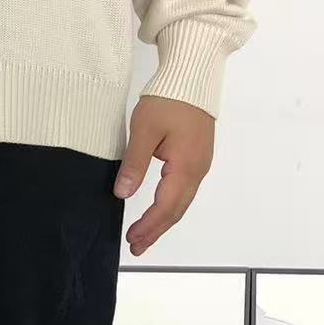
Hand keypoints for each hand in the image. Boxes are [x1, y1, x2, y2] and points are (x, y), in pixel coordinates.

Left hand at [114, 96, 213, 256]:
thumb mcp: (145, 130)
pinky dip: (170, 206)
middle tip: (136, 247)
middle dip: (156, 231)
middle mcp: (198, 170)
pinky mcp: (198, 158)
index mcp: (186, 166)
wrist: (193, 77)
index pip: (166, 206)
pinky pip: (185, 191)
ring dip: (163, 221)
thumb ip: (135, 163)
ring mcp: (201, 165)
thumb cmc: (168, 100)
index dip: (148, 226)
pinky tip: (159, 210)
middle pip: (177, 210)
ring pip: (182, 202)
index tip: (132, 240)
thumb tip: (123, 193)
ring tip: (144, 236)